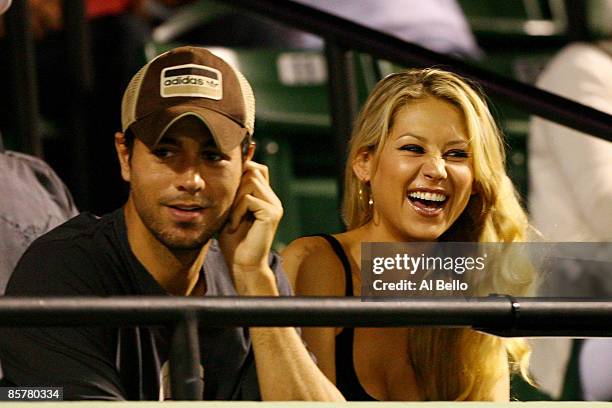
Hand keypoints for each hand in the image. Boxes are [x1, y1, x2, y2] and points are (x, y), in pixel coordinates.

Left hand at [219, 161, 282, 293]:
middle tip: (229, 209)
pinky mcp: (272, 214)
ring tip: (232, 219)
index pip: (257, 169)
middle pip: (253, 171)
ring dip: (235, 200)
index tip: (227, 188)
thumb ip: (233, 193)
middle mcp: (273, 199)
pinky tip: (234, 226)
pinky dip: (236, 212)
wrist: (242, 264)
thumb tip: (228, 170)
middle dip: (235, 186)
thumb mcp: (229, 211)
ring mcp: (275, 206)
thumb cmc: (233, 241)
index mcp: (266, 197)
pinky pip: (249, 199)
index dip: (242, 171)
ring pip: (250, 182)